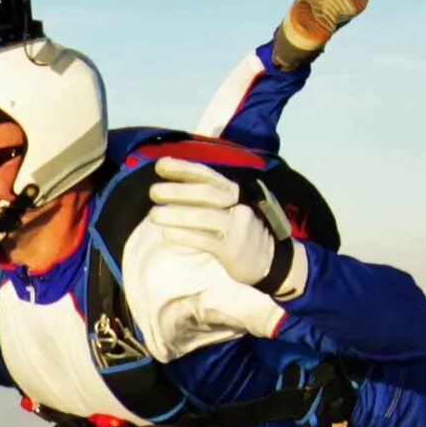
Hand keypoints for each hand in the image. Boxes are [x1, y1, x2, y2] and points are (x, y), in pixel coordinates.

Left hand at [149, 158, 303, 296]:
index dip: (184, 168)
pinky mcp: (233, 250)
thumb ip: (208, 198)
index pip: (208, 175)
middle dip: (178, 190)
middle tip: (153, 191)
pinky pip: (206, 241)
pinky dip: (185, 236)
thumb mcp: (231, 208)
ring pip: (205, 217)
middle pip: (206, 194)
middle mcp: (239, 205)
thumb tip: (171, 186)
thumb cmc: (242, 232)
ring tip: (154, 215)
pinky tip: (167, 234)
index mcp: (236, 191)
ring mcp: (238, 227)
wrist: (273, 261)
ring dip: (177, 214)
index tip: (160, 165)